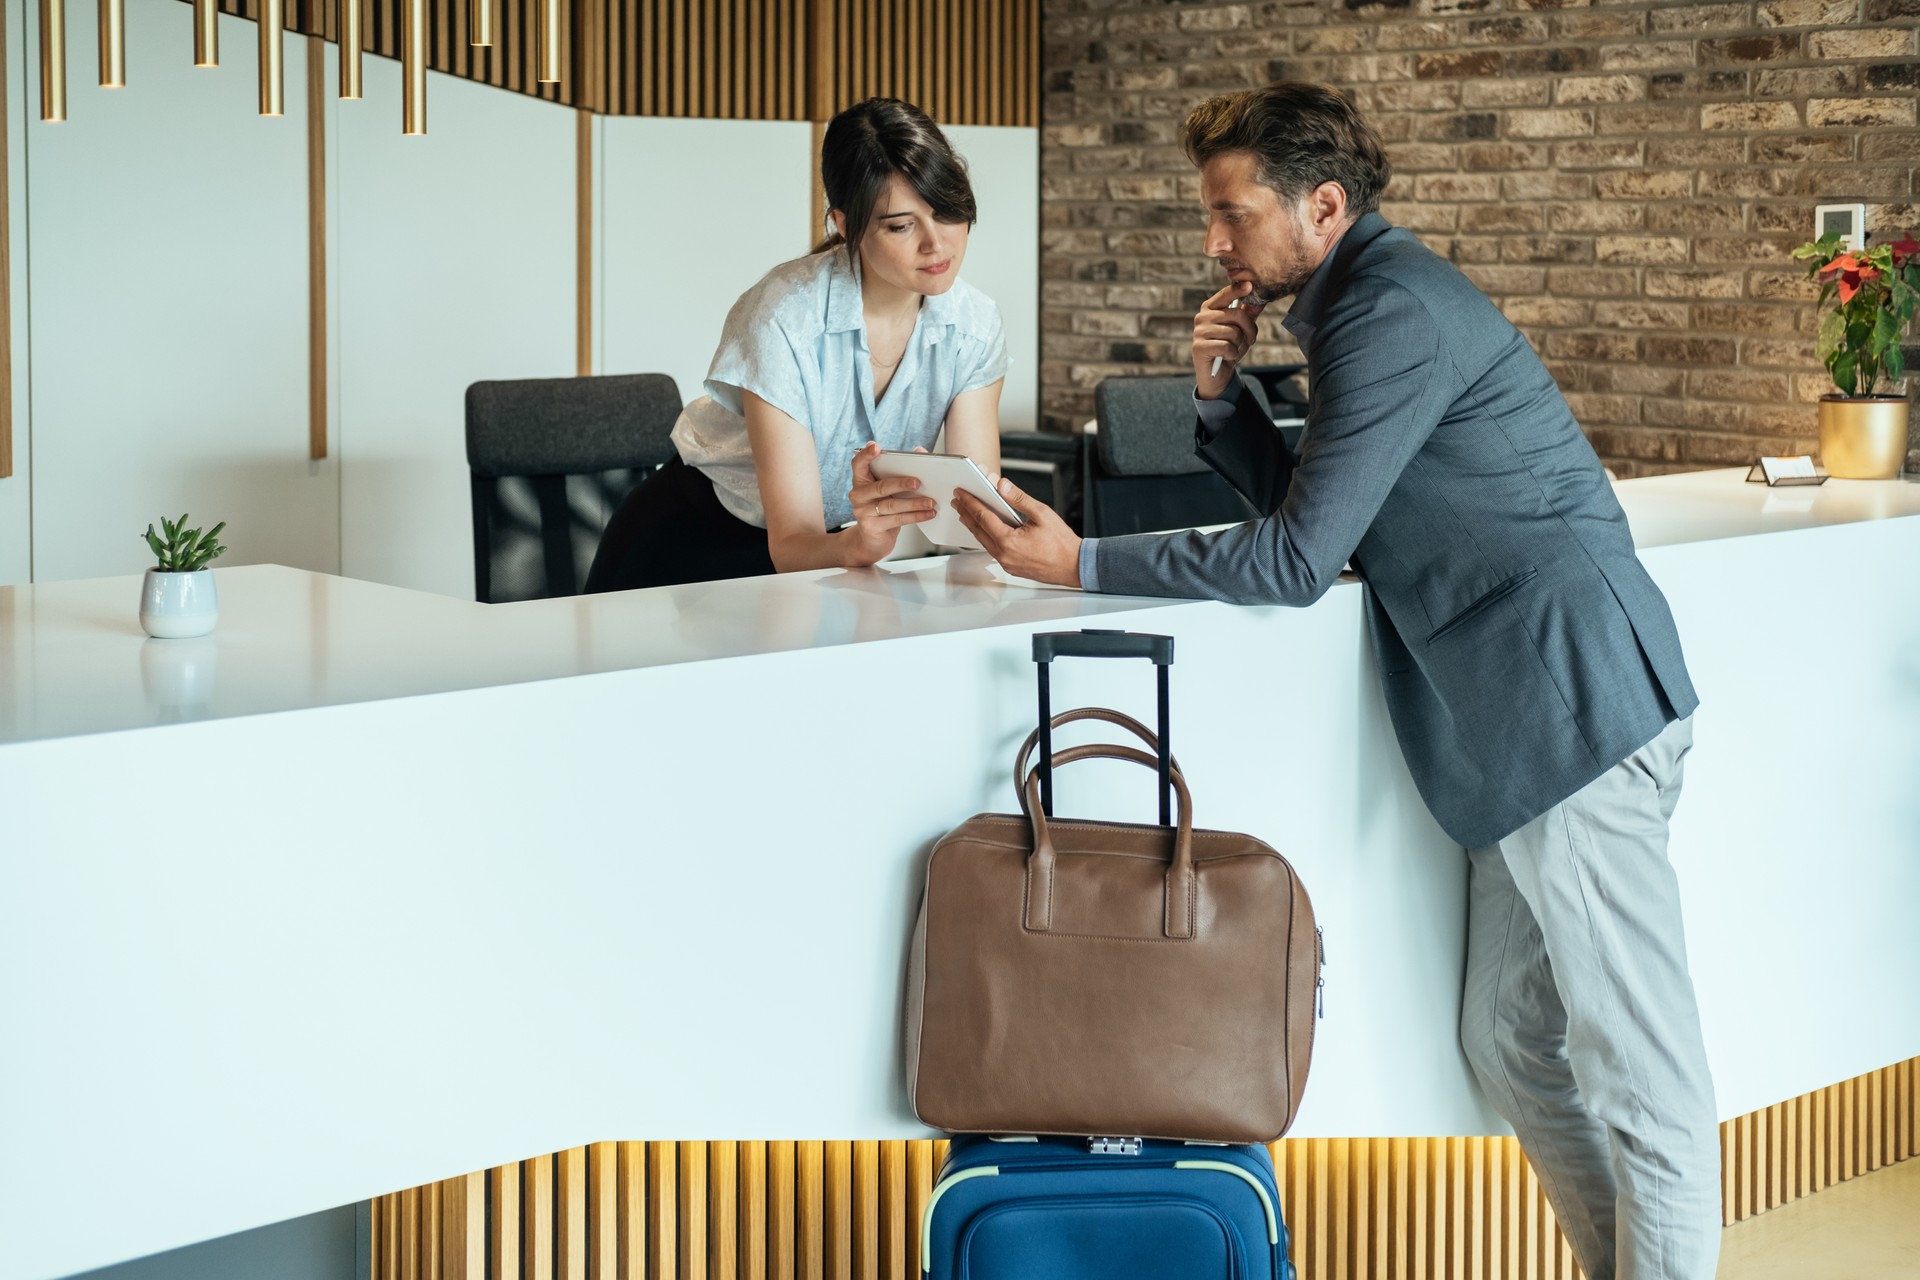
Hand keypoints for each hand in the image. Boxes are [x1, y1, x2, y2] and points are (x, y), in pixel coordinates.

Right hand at [844, 441, 934, 566]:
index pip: (858, 464)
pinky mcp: (872, 527)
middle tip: (918, 482)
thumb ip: (899, 471)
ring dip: (914, 503)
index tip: (876, 447)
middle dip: (901, 483)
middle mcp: (858, 495)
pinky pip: (897, 520)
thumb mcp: (888, 490)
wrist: (872, 540)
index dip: (865, 455)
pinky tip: (928, 514)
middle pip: (881, 486)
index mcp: (861, 480)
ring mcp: (863, 512)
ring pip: (891, 505)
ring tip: (930, 502)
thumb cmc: (882, 509)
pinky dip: (915, 516)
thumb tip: (919, 451)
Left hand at [953, 473, 1082, 587]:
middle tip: (958, 501)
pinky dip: (985, 537)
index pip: (982, 517)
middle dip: (966, 513)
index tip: (961, 493)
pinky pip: (992, 549)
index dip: (970, 502)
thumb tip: (1002, 486)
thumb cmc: (1062, 544)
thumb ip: (1019, 499)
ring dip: (974, 526)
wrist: (1075, 566)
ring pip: (983, 541)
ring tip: (966, 513)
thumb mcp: (1042, 514)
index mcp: (1008, 541)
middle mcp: (1004, 555)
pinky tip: (985, 529)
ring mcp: (1006, 563)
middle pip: (978, 530)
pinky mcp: (1011, 567)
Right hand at [1192, 280, 1265, 399]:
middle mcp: (1202, 317)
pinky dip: (1232, 355)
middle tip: (1250, 340)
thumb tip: (1261, 301)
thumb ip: (1248, 315)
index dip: (1237, 290)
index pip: (1225, 295)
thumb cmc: (1228, 348)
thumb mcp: (1241, 330)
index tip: (1250, 285)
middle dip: (1249, 329)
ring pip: (1233, 332)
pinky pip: (1227, 347)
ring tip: (1233, 350)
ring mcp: (1198, 332)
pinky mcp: (1199, 347)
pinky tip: (1226, 357)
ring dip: (1240, 345)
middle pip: (1236, 315)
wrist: (1216, 374)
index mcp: (1210, 308)